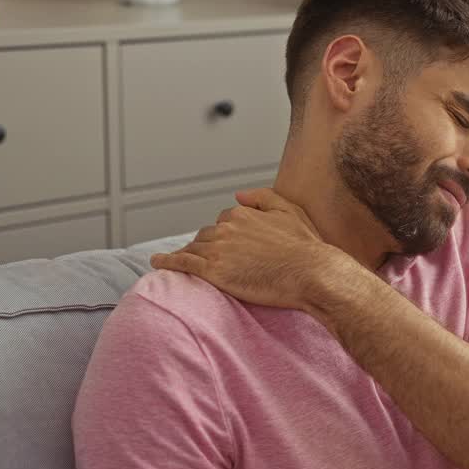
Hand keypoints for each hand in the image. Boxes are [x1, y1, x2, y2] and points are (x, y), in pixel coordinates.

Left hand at [149, 188, 345, 310]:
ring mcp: (218, 249)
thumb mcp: (290, 210)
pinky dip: (167, 261)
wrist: (311, 273)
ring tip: (179, 260)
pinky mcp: (213, 271)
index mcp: (243, 213)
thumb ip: (262, 197)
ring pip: (194, 248)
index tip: (229, 245)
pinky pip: (182, 263)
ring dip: (187, 253)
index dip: (226, 234)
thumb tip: (237, 195)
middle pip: (206, 235)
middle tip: (209, 257)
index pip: (224, 220)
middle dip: (206, 244)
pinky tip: (158, 262)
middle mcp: (227, 227)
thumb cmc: (306, 247)